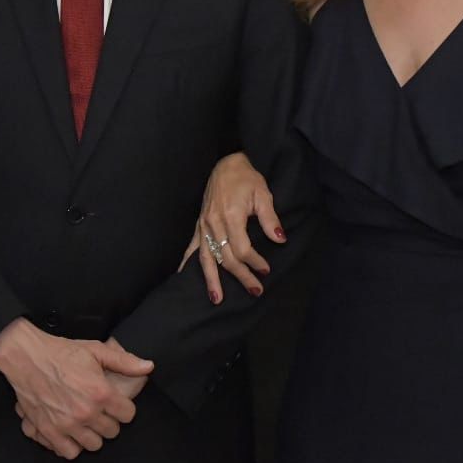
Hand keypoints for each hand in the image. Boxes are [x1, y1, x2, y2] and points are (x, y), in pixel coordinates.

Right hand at [0, 320, 152, 459]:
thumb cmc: (62, 352)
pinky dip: (73, 445)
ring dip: (92, 434)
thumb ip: (124, 361)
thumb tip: (149, 367)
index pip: (128, 415)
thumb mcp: (96, 350)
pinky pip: (70, 452)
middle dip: (109, 421)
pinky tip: (71, 432)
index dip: (123, 408)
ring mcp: (67, 424)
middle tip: (100, 410)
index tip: (115, 403)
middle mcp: (86, 412)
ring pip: (94, 445)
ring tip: (86, 421)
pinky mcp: (50, 431)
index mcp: (101, 392)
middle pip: (112, 432)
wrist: (27, 357)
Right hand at [180, 151, 284, 303]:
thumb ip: (269, 218)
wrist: (226, 163)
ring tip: (217, 298)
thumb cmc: (245, 178)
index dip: (255, 262)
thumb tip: (279, 239)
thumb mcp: (263, 193)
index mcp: (231, 216)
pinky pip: (191, 247)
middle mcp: (214, 223)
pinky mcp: (199, 224)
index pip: (242, 248)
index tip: (266, 270)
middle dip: (241, 276)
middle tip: (255, 290)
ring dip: (211, 279)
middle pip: (226, 257)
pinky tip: (183, 276)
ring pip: (206, 258)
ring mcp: (204, 225)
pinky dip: (186, 262)